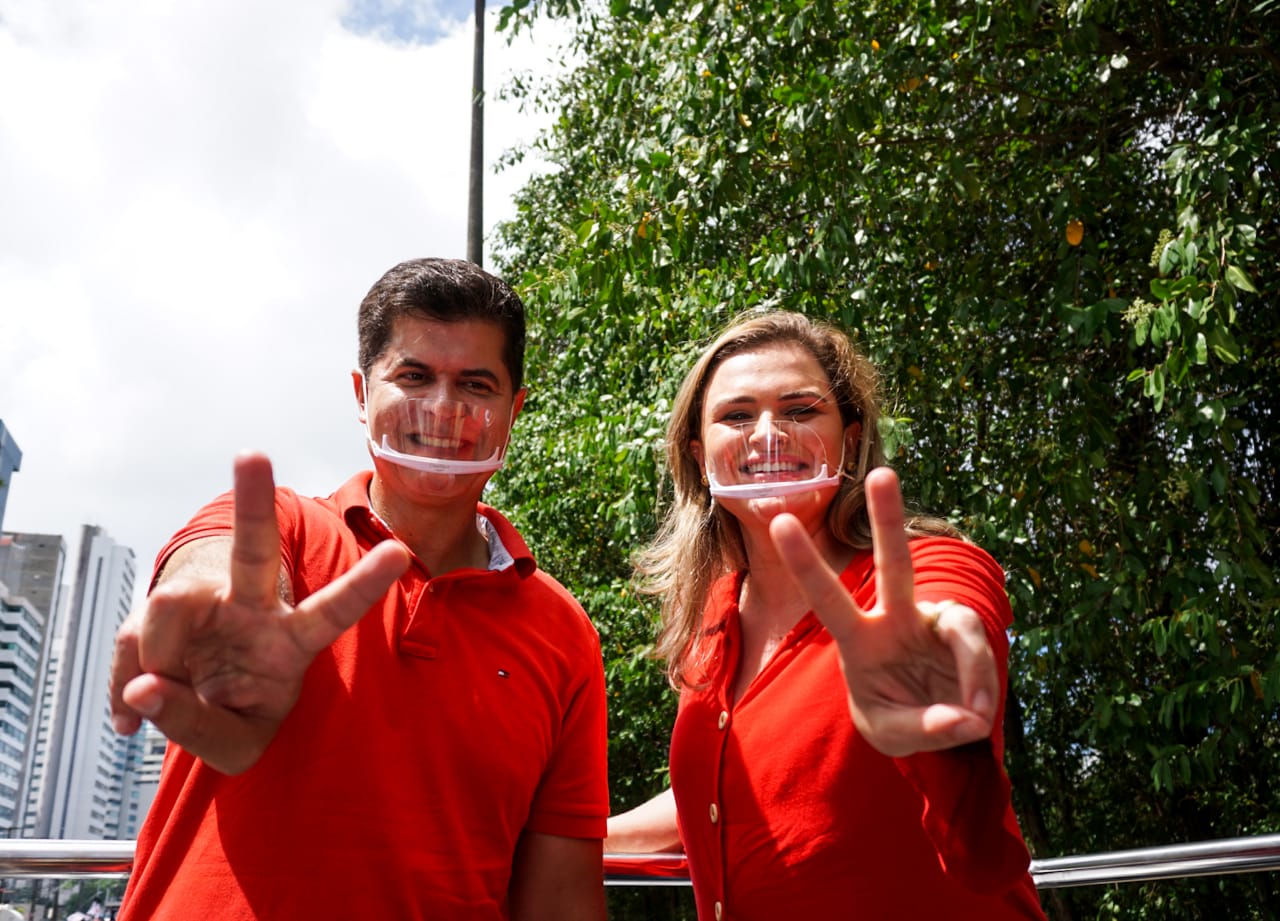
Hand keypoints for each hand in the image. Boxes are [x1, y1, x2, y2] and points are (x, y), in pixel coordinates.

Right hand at [109, 452, 409, 773]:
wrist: (200, 706)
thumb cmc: (238, 717)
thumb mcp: (234, 744)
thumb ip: (194, 723)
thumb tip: (143, 690)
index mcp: (292, 643)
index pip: (331, 612)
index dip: (364, 585)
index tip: (401, 551)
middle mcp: (254, 608)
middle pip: (254, 552)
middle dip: (254, 504)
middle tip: (252, 455)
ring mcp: (206, 601)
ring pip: (168, 606)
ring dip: (153, 664)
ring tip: (161, 705)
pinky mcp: (164, 608)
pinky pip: (132, 639)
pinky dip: (125, 684)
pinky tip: (130, 715)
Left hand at [768, 467, 998, 756]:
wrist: (936, 729)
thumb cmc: (897, 720)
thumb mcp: (891, 736)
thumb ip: (922, 729)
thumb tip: (962, 716)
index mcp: (859, 640)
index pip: (826, 597)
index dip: (806, 563)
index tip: (781, 522)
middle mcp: (895, 619)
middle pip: (894, 563)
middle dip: (889, 518)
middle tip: (882, 473)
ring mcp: (934, 621)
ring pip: (962, 628)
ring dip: (974, 676)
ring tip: (970, 717)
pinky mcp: (966, 632)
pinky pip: (981, 651)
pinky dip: (984, 686)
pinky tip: (976, 714)